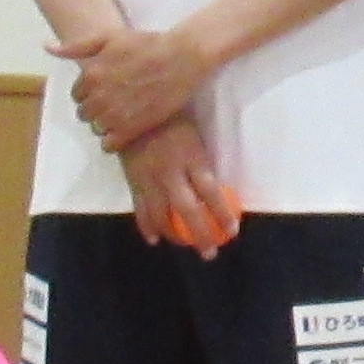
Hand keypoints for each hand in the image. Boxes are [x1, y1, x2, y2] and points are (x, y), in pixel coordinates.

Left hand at [63, 24, 214, 145]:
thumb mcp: (109, 37)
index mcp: (91, 74)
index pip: (77, 94)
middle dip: (95, 109)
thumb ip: (77, 45)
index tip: (104, 90)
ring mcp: (114, 114)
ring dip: (104, 124)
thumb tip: (47, 47)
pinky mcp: (132, 128)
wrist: (182, 58)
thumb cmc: (147, 43)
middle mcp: (98, 96)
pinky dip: (112, 141)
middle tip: (113, 103)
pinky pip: (108, 144)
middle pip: (84, 113)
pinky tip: (124, 131)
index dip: (89, 93)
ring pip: (95, 128)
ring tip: (121, 116)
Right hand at [123, 121, 242, 253]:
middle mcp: (170, 173)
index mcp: (191, 158)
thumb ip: (200, 163)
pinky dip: (147, 226)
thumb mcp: (193, 137)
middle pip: (187, 211)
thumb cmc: (171, 119)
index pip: (210, 192)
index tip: (232, 231)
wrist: (130, 110)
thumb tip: (215, 190)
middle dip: (200, 234)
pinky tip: (154, 238)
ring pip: (161, 216)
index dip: (222, 214)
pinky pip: (140, 209)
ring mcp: (149, 179)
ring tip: (184, 245)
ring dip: (173, 236)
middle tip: (210, 252)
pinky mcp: (132, 182)